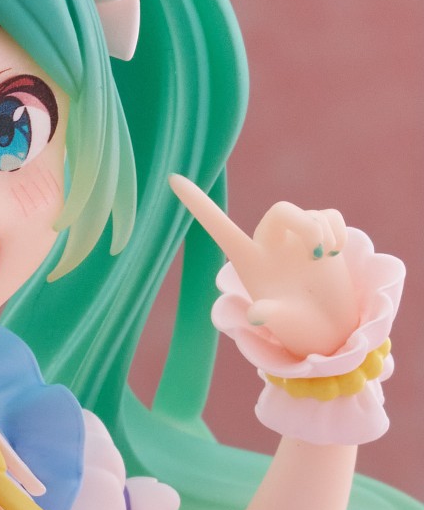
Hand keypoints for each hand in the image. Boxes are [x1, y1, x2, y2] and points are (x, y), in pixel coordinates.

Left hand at [170, 175, 361, 358]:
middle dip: (304, 224)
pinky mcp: (323, 237)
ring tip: (325, 257)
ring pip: (310, 215)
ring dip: (323, 232)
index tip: (171, 179)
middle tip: (318, 251)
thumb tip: (257, 315)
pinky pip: (329, 215)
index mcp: (248, 261)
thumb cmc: (297, 328)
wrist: (328, 330)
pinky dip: (336, 229)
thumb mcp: (282, 324)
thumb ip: (268, 314)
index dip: (198, 204)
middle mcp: (270, 245)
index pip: (219, 227)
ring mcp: (297, 240)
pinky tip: (335, 251)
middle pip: (281, 210)